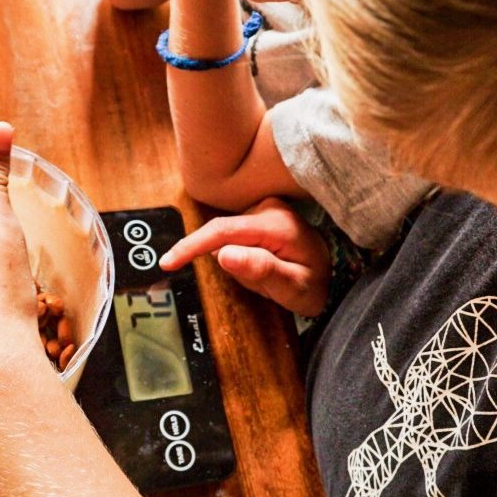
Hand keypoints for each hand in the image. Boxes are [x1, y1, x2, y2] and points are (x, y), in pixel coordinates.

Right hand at [160, 198, 330, 315]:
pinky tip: (264, 264)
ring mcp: (262, 208)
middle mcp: (268, 208)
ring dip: (238, 262)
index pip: (223, 230)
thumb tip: (223, 254)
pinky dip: (240, 256)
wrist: (328, 273)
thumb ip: (261, 270)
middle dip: (233, 265)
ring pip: (227, 239)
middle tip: (262, 284)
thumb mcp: (293, 288)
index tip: (168, 262)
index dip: (191, 245)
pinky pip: (233, 237)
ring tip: (268, 276)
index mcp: (276, 224)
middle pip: (223, 236)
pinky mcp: (257, 213)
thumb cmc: (313, 283)